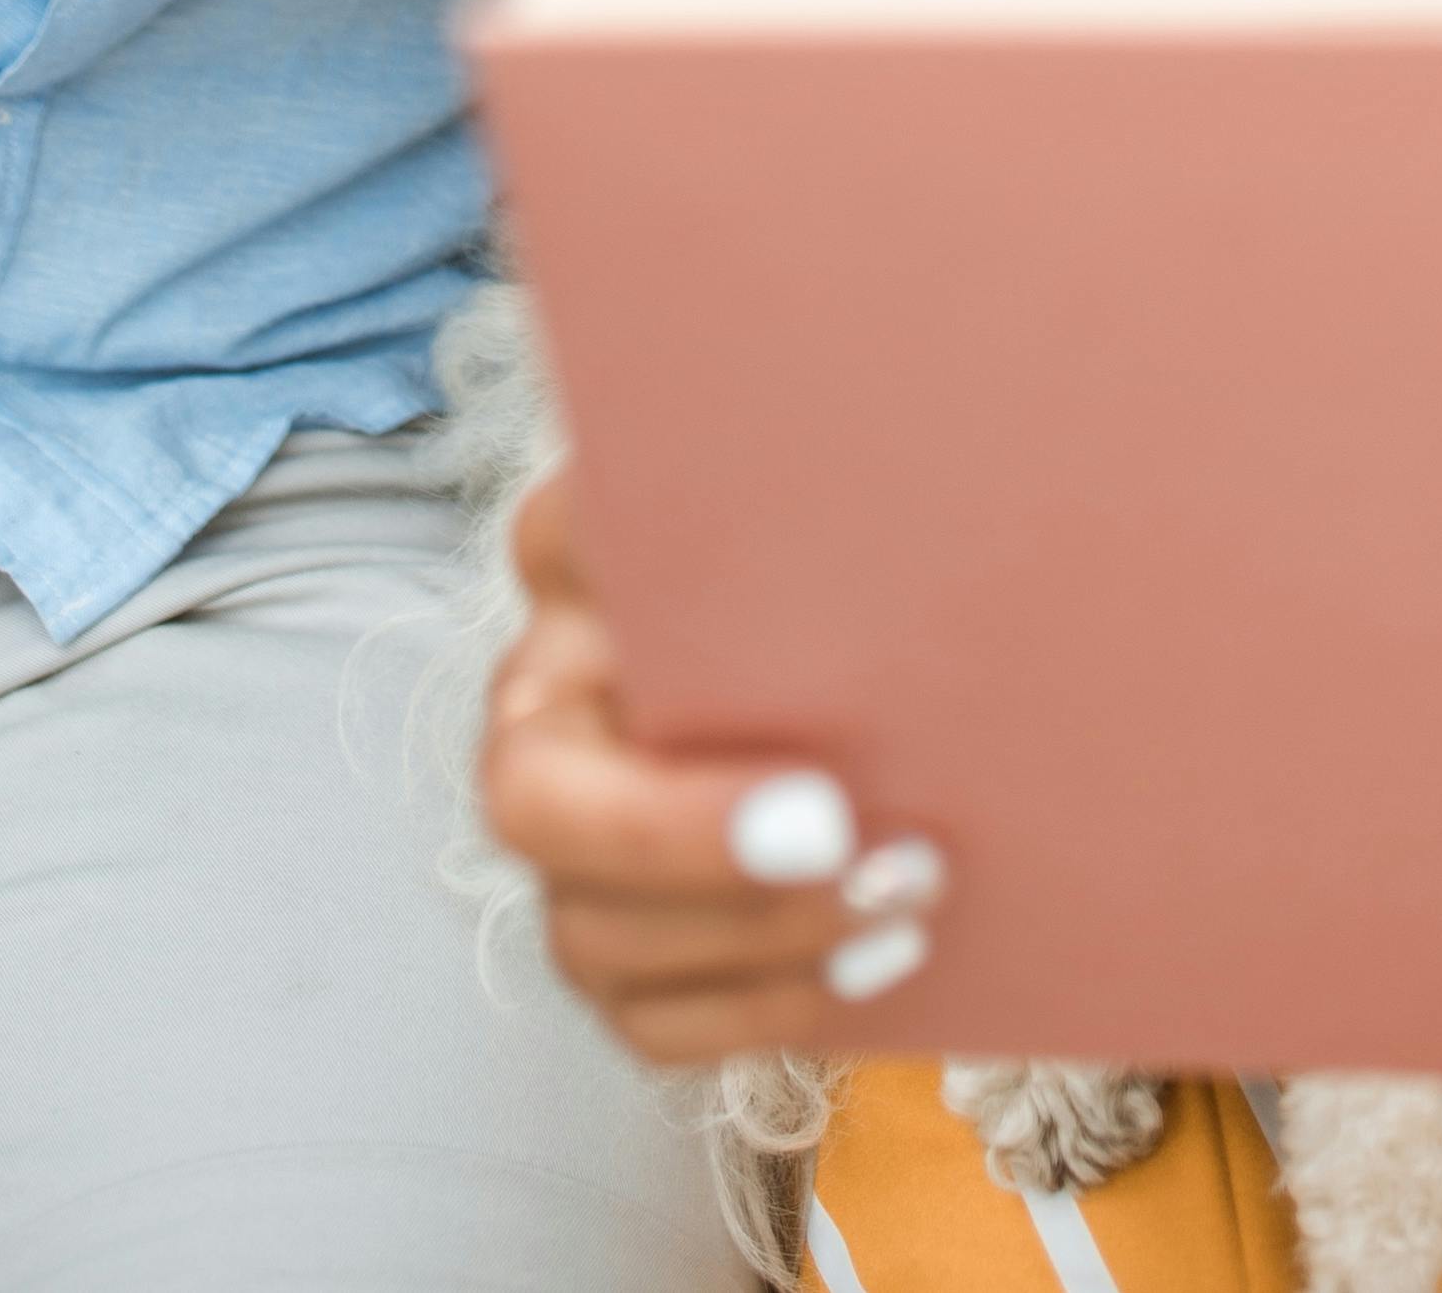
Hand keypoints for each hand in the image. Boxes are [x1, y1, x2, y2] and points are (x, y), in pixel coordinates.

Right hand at [479, 464, 949, 1064]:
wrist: (906, 687)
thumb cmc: (860, 569)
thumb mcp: (840, 500)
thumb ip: (820, 481)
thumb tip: (873, 422)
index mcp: (579, 566)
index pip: (556, 534)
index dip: (611, 569)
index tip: (737, 617)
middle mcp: (545, 706)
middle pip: (534, 802)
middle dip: (678, 835)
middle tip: (831, 824)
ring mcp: (569, 844)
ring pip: (594, 931)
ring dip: (758, 934)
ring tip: (901, 893)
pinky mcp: (620, 949)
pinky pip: (656, 1020)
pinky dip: (768, 1006)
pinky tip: (875, 963)